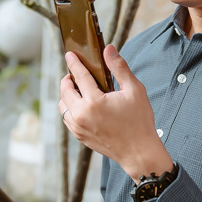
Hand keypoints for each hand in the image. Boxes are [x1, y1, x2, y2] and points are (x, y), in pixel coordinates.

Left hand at [58, 45, 173, 181]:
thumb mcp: (134, 90)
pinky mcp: (79, 136)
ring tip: (78, 88)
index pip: (79, 75)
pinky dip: (69, 108)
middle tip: (75, 72)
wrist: (138, 152)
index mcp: (94, 102)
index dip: (74, 62)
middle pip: (65, 90)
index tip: (70, 54)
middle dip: (68, 78)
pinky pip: (67, 118)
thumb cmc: (139, 121)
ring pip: (63, 105)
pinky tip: (81, 105)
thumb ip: (119, 68)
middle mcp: (81, 115)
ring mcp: (78, 127)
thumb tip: (108, 49)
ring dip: (67, 94)